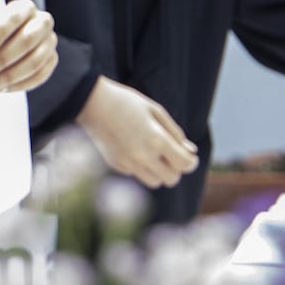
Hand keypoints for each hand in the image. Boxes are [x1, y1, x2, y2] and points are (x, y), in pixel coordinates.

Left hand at [0, 0, 57, 92]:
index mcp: (25, 8)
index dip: (0, 32)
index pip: (14, 17)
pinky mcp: (52, 59)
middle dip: (3, 59)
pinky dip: (20, 84)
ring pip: (35, 61)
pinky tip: (3, 88)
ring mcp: (50, 41)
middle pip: (27, 41)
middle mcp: (42, 21)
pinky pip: (40, 75)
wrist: (9, 38)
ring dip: (10, 76)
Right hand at [75, 76, 198, 188]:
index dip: (191, 162)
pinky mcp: (117, 166)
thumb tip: (191, 151)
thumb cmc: (127, 102)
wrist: (93, 104)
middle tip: (172, 154)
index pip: (183, 164)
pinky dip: (142, 167)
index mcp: (157, 140)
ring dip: (160, 172)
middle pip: (171, 179)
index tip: (190, 157)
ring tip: (154, 154)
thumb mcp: (155, 111)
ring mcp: (129, 164)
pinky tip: (136, 149)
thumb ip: (175, 133)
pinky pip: (137, 174)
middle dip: (176, 169)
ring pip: (155, 182)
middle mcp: (143, 157)